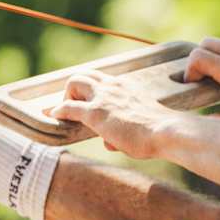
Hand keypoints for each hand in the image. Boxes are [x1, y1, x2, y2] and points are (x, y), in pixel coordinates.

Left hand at [48, 70, 190, 158]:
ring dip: (66, 96)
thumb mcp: (141, 128)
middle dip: (74, 89)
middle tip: (73, 106)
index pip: (102, 80)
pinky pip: (68, 108)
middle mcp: (114, 87)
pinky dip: (58, 111)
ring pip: (74, 83)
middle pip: (84, 75)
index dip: (90, 90)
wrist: (168, 132)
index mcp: (126, 87)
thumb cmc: (160, 133)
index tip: (85, 101)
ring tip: (64, 112)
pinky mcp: (95, 113)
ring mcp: (103, 98)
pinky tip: (52, 117)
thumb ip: (122, 131)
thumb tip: (109, 143)